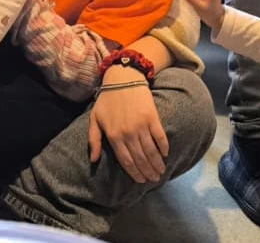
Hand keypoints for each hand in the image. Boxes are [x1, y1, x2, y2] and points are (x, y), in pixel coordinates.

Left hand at [89, 68, 167, 183]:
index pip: (126, 161)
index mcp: (114, 136)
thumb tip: (93, 161)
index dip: (135, 173)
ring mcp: (141, 126)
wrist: (123, 78)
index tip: (141, 180)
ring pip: (151, 151)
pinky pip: (160, 137)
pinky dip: (164, 148)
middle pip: (140, 159)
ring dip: (157, 164)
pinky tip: (165, 154)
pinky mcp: (152, 117)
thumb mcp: (94, 119)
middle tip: (154, 179)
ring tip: (161, 171)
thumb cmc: (107, 99)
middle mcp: (128, 133)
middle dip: (148, 172)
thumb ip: (93, 140)